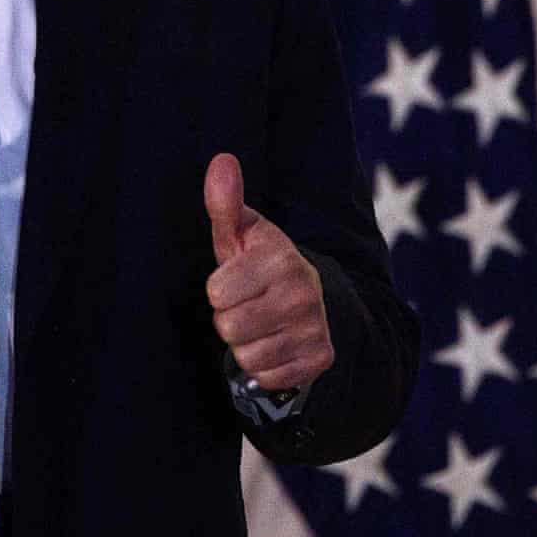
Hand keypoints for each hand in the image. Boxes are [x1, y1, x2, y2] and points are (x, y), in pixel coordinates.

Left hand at [204, 152, 332, 392]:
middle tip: (248, 305)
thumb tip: (221, 160)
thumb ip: (225, 202)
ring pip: (246, 355)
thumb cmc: (260, 264)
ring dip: (246, 344)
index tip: (236, 281)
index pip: (216, 293)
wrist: (310, 301)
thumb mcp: (242, 233)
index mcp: (281, 257)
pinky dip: (265, 366)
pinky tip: (276, 343)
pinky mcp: (319, 359)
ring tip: (261, 323)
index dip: (219, 290)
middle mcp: (303, 292)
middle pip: (228, 328)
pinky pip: (266, 376)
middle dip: (230, 319)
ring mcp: (315, 327)